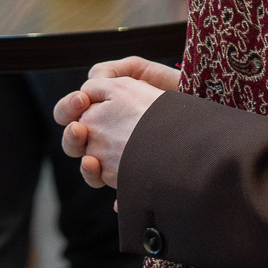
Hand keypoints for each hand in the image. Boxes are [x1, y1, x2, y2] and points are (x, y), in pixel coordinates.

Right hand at [54, 58, 180, 189]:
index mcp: (102, 111)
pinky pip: (117, 189)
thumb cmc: (169, 93)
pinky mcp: (132, 178)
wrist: (198, 118)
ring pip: (90, 168)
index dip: (70, 107)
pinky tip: (115, 195)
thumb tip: (91, 81)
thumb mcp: (139, 72)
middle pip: (75, 141)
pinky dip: (116, 191)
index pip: (71, 112)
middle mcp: (105, 136)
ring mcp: (116, 159)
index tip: (81, 101)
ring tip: (91, 162)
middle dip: (71, 136)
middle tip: (80, 130)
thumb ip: (111, 72)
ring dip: (85, 166)